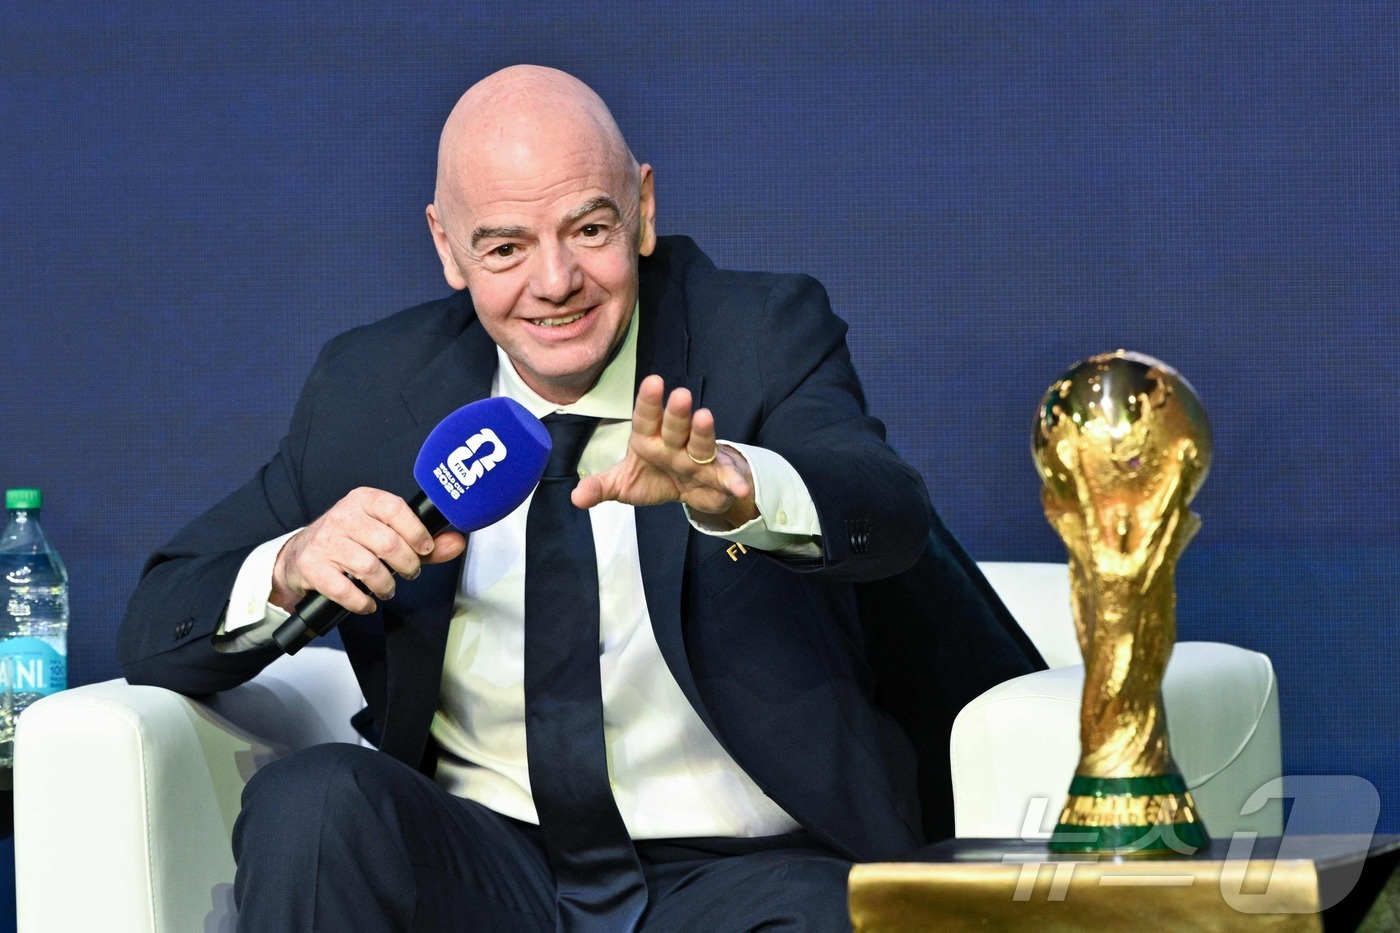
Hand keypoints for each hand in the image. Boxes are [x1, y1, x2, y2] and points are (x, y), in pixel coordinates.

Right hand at [270, 487, 466, 613]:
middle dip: (407, 565)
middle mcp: (343, 516)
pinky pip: (345, 590)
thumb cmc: (351, 542)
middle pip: (387, 543)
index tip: (425, 549)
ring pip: (369, 567)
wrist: (300, 556)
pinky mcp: (312, 566)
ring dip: (386, 586)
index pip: (396, 509)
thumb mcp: (385, 533)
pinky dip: (362, 603)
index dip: (416, 532)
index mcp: (364, 500)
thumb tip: (457, 543)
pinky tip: (367, 603)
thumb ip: (423, 541)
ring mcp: (326, 541)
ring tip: (387, 589)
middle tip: (409, 573)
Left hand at [573, 375, 758, 527]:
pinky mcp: (717, 477)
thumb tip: (576, 497)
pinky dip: (735, 482)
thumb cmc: (655, 477)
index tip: (652, 382)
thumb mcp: (624, 485)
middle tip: (680, 395)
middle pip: (675, 426)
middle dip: (677, 412)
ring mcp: (698, 459)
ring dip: (703, 431)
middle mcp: (675, 444)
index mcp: (650, 439)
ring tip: (705, 417)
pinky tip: (741, 488)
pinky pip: (726, 479)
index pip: (647, 418)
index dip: (649, 402)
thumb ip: (602, 487)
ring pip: (701, 443)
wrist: (690, 492)